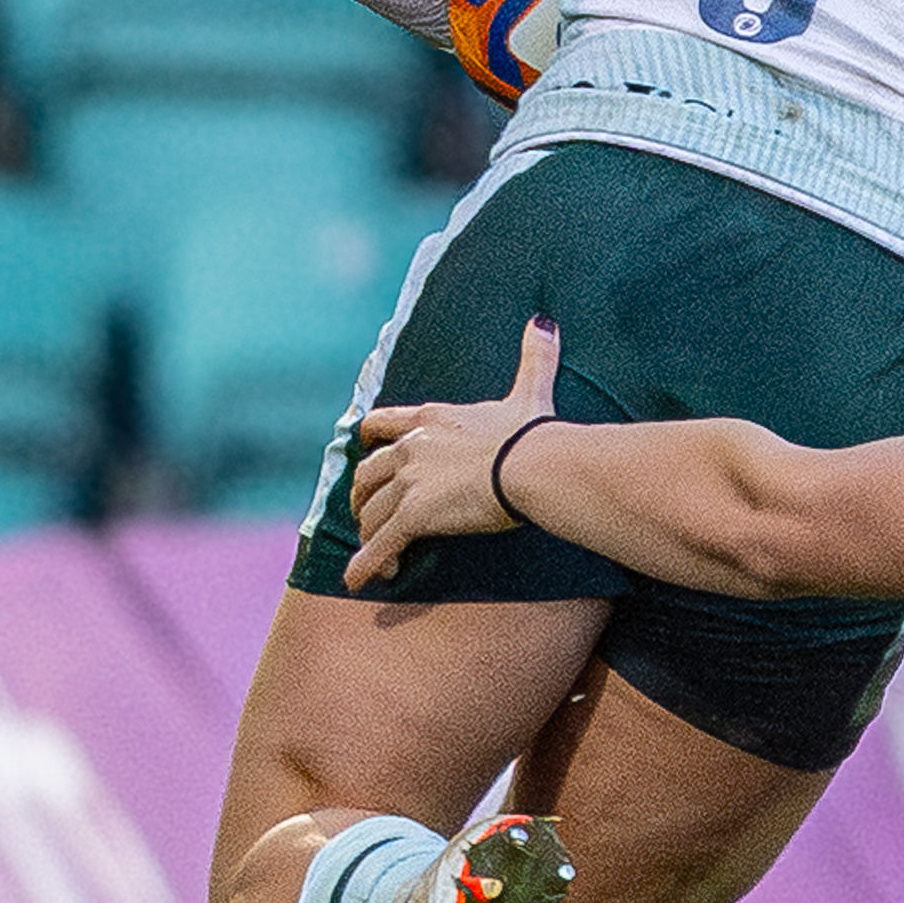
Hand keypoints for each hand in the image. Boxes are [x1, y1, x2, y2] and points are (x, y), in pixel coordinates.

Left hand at [347, 316, 559, 589]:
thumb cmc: (533, 433)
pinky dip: (366, 564)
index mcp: (432, 419)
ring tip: (376, 552)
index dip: (369, 437)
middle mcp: (412, 448)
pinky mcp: (413, 516)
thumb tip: (545, 322)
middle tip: (367, 511)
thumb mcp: (530, 391)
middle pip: (367, 473)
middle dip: (363, 494)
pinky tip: (358, 580)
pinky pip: (380, 544)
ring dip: (369, 533)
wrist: (531, 465)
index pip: (383, 424)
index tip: (362, 445)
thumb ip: (535, 357)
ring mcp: (409, 483)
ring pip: (372, 512)